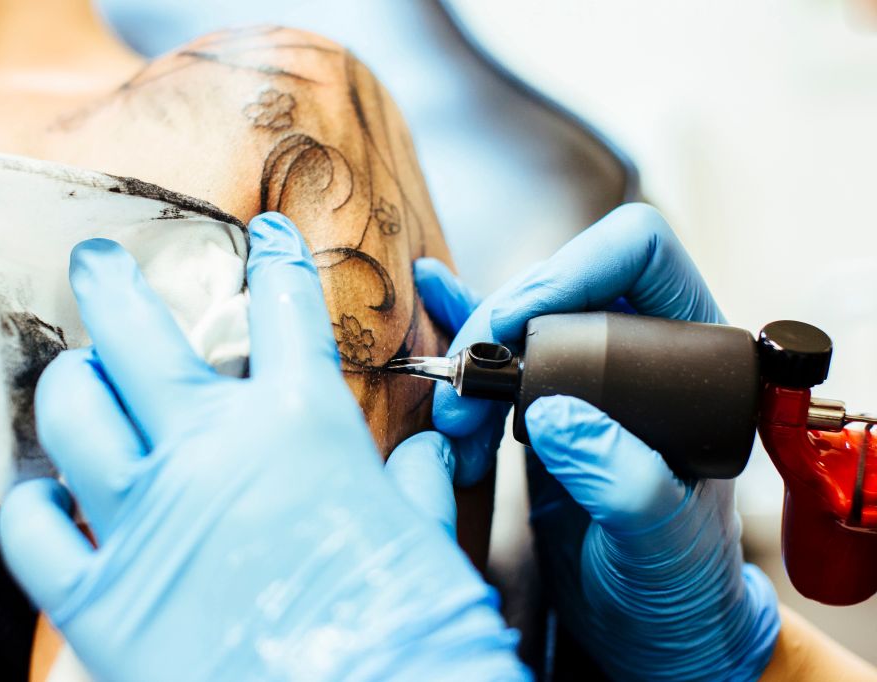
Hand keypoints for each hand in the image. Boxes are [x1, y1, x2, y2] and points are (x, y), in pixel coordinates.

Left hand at [0, 213, 526, 681]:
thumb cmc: (410, 628)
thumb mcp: (427, 541)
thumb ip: (417, 486)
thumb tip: (425, 454)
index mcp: (303, 426)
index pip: (284, 309)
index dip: (274, 259)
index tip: (262, 237)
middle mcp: (215, 452)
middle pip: (134, 332)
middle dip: (109, 280)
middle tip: (96, 259)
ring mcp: (149, 519)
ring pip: (72, 412)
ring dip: (71, 384)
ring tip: (79, 378)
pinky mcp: (103, 597)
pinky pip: (31, 530)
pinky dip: (31, 505)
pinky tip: (45, 496)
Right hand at [416, 204, 779, 679]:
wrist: (642, 620)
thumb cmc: (677, 583)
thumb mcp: (664, 542)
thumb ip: (627, 481)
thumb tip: (558, 416)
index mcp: (693, 362)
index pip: (640, 257)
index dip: (574, 269)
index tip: (517, 327)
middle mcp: (640, 354)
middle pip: (562, 284)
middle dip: (500, 325)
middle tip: (465, 394)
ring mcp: (589, 377)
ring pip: (519, 320)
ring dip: (472, 356)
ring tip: (452, 416)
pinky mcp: (545, 403)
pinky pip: (500, 350)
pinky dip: (461, 326)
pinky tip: (433, 296)